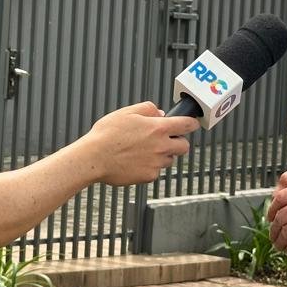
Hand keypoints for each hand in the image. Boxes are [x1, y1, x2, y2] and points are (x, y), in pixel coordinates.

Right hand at [85, 102, 199, 185]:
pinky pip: (156, 171)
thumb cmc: (107, 134)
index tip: (192, 124)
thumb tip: (161, 114)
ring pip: (169, 160)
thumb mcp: (127, 112)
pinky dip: (149, 167)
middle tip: (165, 140)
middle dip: (178, 142)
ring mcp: (156, 163)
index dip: (191, 123)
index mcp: (158, 128)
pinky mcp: (149, 176)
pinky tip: (134, 161)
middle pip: (184, 147)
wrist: (94, 158)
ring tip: (142, 151)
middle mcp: (161, 146)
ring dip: (162, 155)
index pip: (186, 125)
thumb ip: (148, 109)